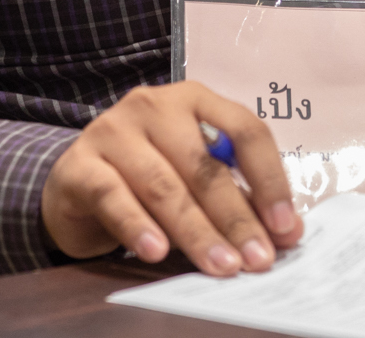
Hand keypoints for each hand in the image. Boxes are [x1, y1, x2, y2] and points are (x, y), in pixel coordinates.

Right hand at [42, 83, 301, 274]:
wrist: (75, 184)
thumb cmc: (146, 177)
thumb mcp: (194, 181)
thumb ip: (239, 199)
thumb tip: (289, 232)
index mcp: (194, 100)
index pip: (244, 129)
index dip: (269, 178)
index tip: (286, 224)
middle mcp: (154, 106)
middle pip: (204, 164)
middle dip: (236, 217)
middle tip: (258, 258)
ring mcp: (113, 131)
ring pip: (163, 185)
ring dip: (196, 231)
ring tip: (221, 265)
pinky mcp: (79, 164)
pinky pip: (113, 197)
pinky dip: (138, 226)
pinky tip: (157, 252)